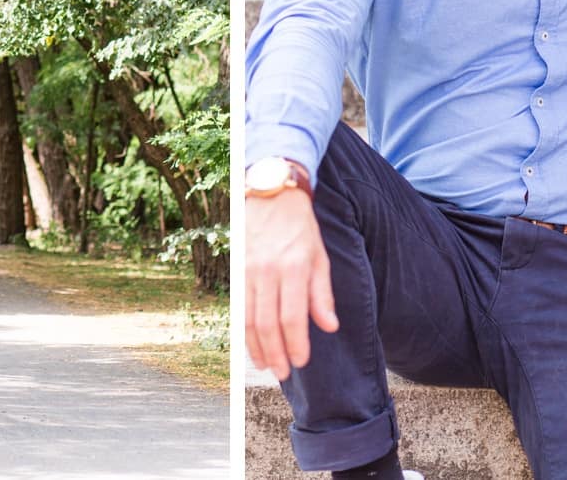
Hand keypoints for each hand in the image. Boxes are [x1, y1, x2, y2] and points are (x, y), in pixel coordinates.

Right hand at [244, 187, 336, 380]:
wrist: (272, 195)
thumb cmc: (301, 228)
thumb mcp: (320, 257)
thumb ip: (322, 294)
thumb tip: (329, 326)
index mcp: (294, 268)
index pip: (293, 317)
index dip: (296, 344)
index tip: (301, 361)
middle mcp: (268, 271)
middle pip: (268, 324)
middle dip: (275, 353)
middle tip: (282, 372)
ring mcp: (248, 270)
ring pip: (249, 319)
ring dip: (256, 347)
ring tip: (266, 365)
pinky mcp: (237, 269)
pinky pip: (239, 308)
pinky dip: (244, 331)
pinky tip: (251, 344)